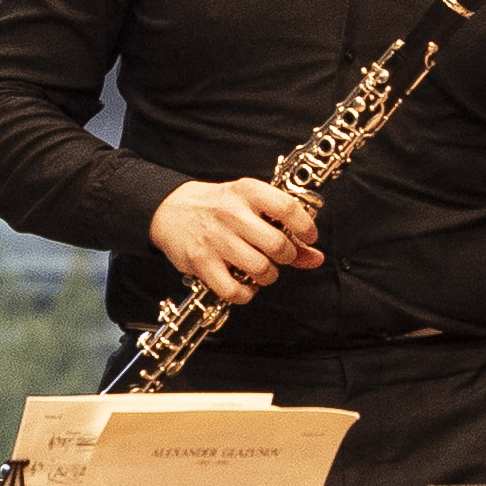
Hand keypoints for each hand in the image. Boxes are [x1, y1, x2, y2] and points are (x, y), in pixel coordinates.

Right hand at [145, 174, 319, 303]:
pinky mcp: (201, 262)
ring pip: (260, 269)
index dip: (305, 227)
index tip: (309, 237)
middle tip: (280, 256)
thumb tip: (315, 256)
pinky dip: (245, 294)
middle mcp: (232, 213)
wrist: (171, 210)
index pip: (287, 208)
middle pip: (278, 245)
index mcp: (247, 191)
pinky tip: (244, 285)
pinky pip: (234, 290)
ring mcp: (215, 238)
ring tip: (261, 270)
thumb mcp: (250, 206)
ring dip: (268, 276)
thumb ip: (284, 228)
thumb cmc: (218, 207)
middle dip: (287, 257)